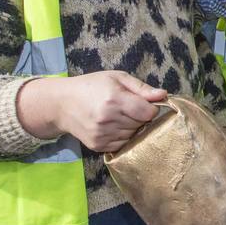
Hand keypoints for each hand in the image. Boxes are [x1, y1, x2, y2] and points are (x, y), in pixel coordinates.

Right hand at [50, 71, 167, 152]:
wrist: (62, 104)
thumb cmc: (92, 86)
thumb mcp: (117, 78)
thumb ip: (141, 88)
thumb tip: (163, 95)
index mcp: (114, 99)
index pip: (148, 112)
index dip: (150, 108)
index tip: (144, 103)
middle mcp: (108, 119)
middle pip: (141, 124)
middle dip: (140, 117)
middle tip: (128, 108)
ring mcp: (102, 135)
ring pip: (133, 136)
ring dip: (132, 127)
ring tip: (119, 116)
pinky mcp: (98, 146)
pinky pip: (122, 145)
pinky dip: (122, 137)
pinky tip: (113, 126)